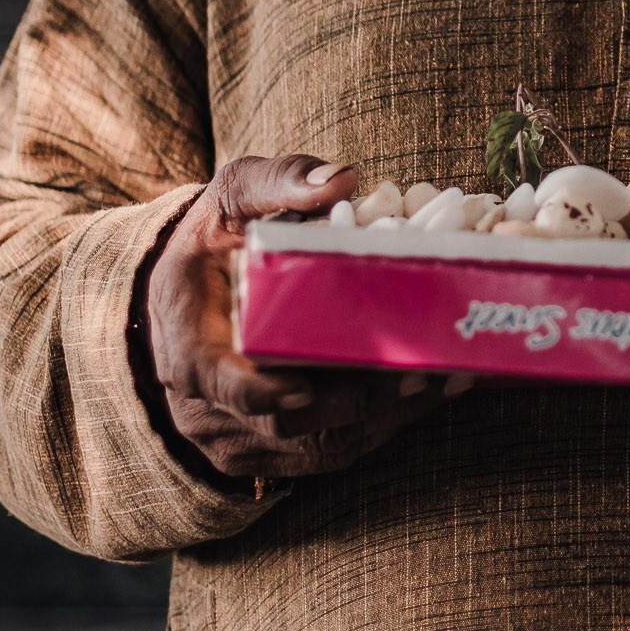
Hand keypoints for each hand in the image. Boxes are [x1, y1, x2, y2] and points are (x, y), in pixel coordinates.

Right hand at [145, 154, 419, 486]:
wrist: (192, 285)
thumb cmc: (214, 236)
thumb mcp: (235, 193)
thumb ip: (280, 181)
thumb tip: (341, 178)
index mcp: (188, 337)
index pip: (220, 381)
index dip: (261, 392)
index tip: (304, 385)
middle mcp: (205, 399)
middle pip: (283, 421)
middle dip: (354, 402)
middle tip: (416, 372)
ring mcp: (234, 432)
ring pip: (313, 446)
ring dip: (379, 420)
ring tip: (441, 380)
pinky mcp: (267, 448)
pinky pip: (325, 452)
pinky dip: (376, 429)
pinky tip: (424, 396)